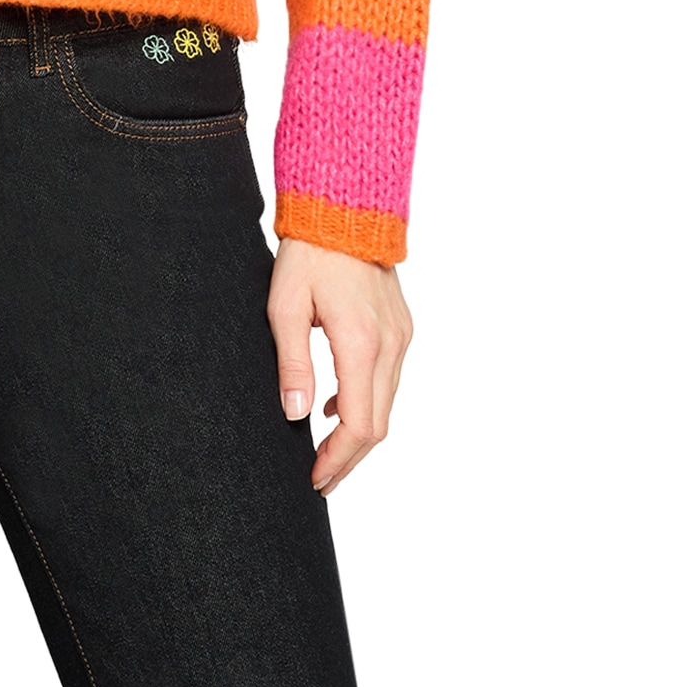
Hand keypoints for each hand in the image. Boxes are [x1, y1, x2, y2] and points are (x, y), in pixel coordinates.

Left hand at [267, 238, 412, 495]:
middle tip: (320, 480)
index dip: (338, 460)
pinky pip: (389, 379)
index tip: (315, 480)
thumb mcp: (285, 306)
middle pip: (378, 424)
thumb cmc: (308, 252)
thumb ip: (293, 364)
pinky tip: (335, 405)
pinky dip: (367, 401)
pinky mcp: (402, 326)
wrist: (344, 207)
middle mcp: (390, 345)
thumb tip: (296, 416)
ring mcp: (401, 336)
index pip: (359, 425)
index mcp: (361, 343)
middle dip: (349, 458)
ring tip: (325, 452)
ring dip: (359, 432)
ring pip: (387, 404)